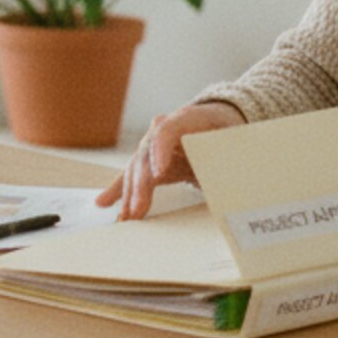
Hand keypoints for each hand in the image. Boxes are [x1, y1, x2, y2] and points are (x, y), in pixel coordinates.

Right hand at [99, 101, 244, 217]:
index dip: (160, 151)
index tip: (159, 173)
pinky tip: (104, 202)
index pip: (167, 131)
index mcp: (186, 118)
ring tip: (125, 218)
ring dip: (130, 194)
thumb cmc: (224, 130)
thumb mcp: (233, 140)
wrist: (216, 119)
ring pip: (136, 168)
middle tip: (137, 210)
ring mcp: (152, 143)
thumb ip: (227, 158)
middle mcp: (162, 128)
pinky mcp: (149, 158)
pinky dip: (120, 189)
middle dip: (140, 185)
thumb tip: (227, 181)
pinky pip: (132, 174)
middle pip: (146, 155)